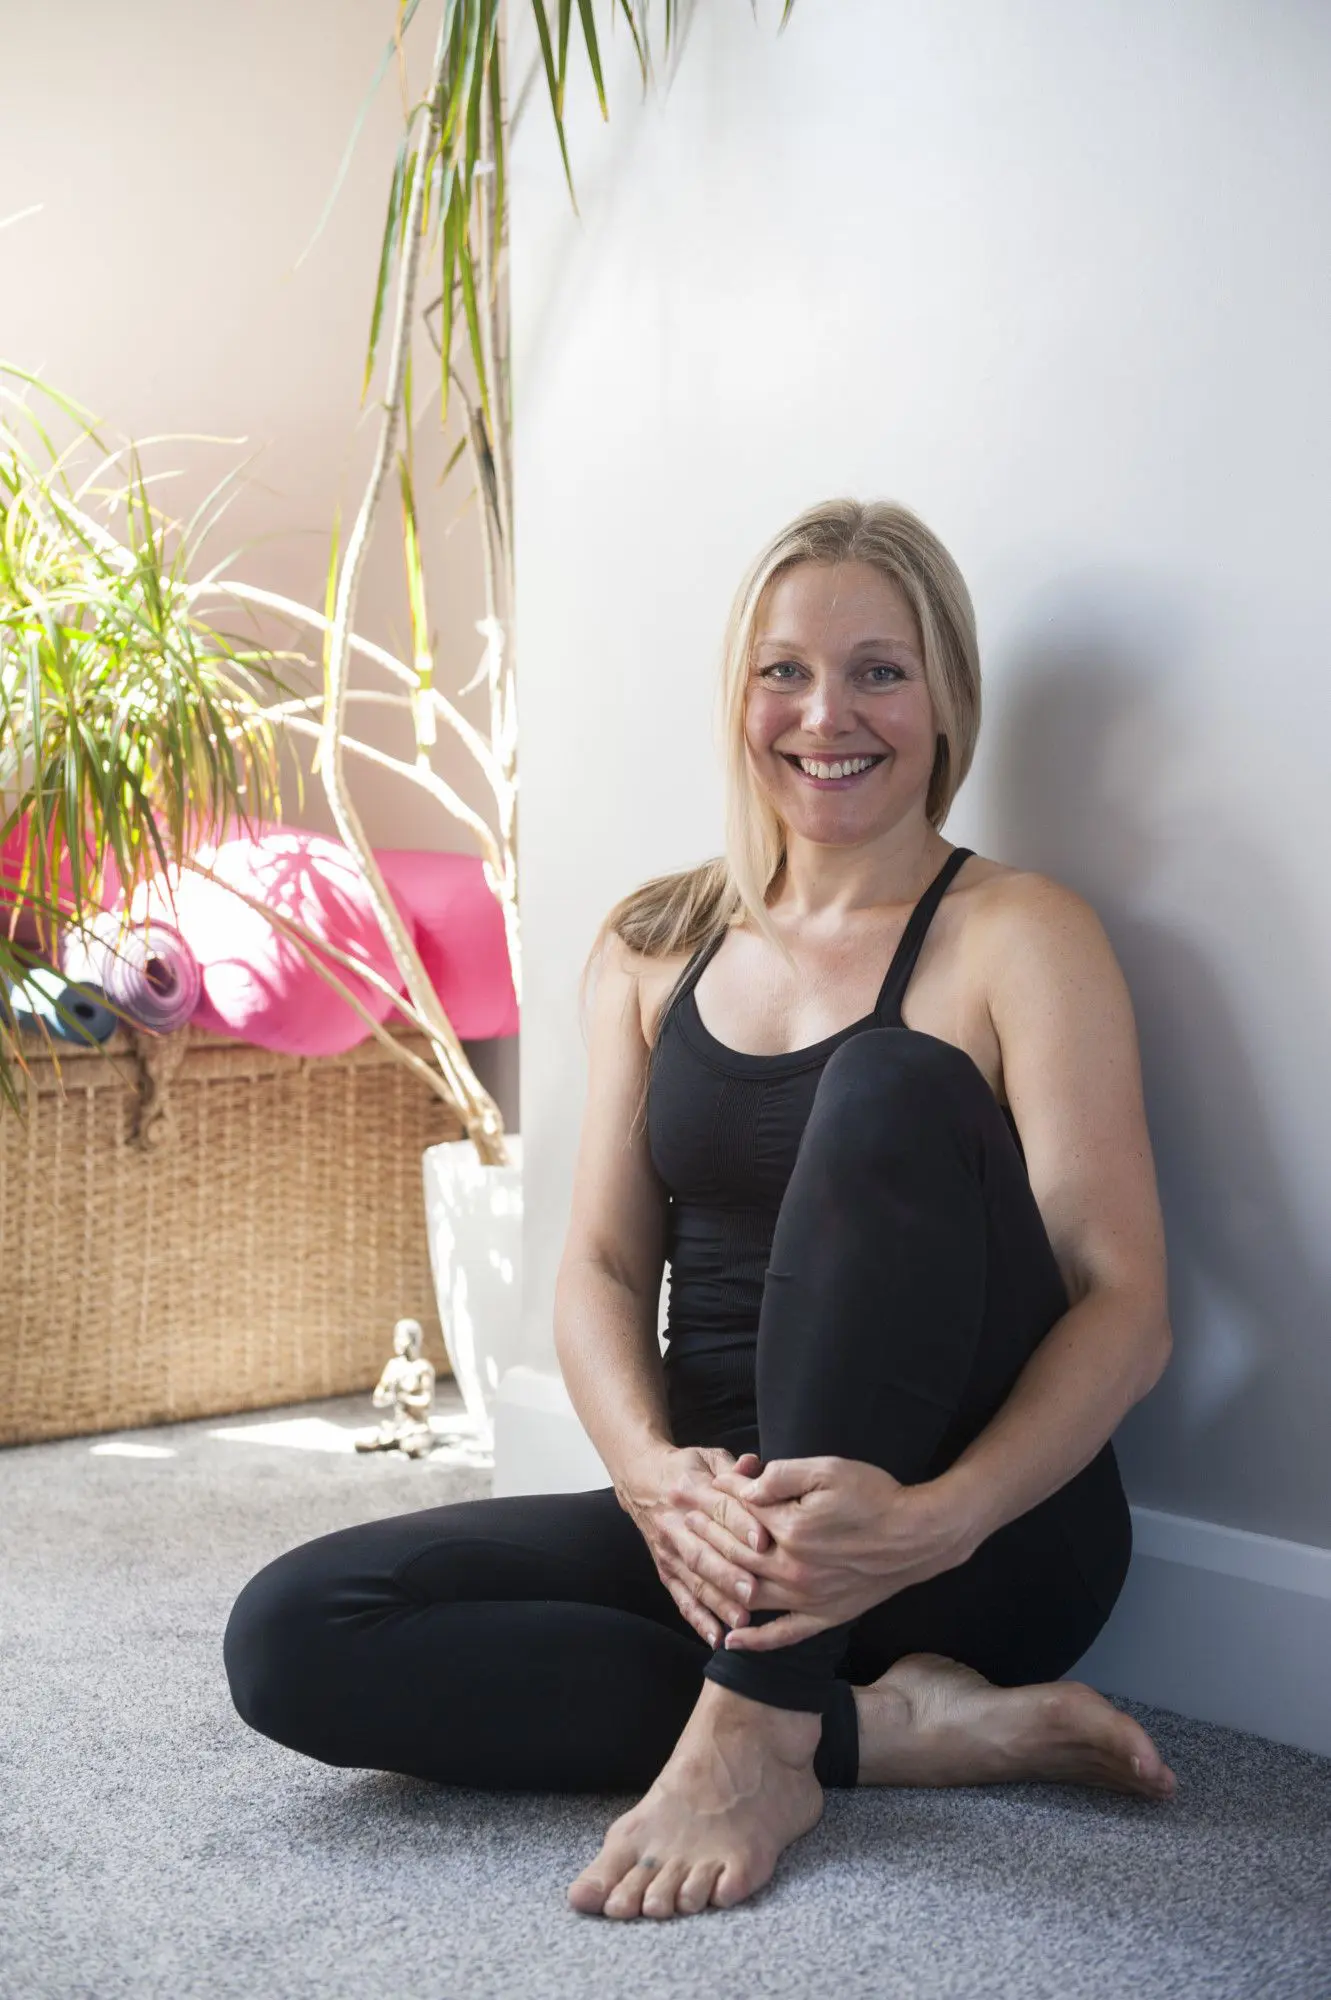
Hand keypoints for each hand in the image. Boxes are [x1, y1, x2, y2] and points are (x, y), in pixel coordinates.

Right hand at [615, 1444, 773, 1647]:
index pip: (718, 1508)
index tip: (762, 1542)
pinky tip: (716, 1637)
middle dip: (728, 1573)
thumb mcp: (710, 1458)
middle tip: (754, 1591)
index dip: (740, 1525)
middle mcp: (675, 1522)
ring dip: (717, 1601)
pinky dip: (698, 1620)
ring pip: (693, 1578)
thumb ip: (735, 1469)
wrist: (641, 1479)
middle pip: (703, 1550)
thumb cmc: (688, 1469)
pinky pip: (681, 1598)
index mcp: (690, 1488)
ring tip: (742, 1619)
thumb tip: (754, 1467)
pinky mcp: (665, 1570)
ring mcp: (668, 1549)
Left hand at [693, 1454, 971, 1650]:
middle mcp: (793, 1570)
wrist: (919, 1535)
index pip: (738, 1515)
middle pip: (735, 1554)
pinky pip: (782, 1635)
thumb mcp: (827, 1470)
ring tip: (689, 1566)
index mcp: (790, 1531)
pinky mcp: (825, 1616)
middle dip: (702, 1534)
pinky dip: (755, 1640)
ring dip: (716, 1582)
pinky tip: (731, 1639)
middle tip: (674, 1519)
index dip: (713, 1499)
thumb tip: (745, 1486)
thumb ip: (782, 1476)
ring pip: (748, 1594)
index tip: (691, 1488)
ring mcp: (808, 1599)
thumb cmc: (875, 1495)